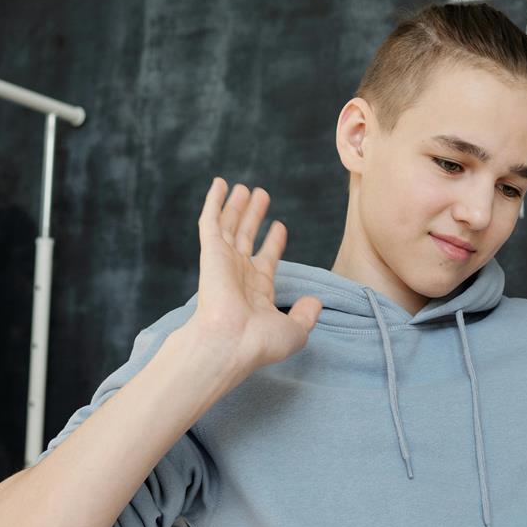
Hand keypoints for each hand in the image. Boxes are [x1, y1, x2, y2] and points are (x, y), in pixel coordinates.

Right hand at [187, 178, 321, 370]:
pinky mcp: (210, 252)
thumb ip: (307, 315)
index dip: (273, 243)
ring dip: (237, 206)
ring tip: (245, 187)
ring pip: (230, 226)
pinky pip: (210, 221)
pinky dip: (214, 202)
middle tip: (261, 195)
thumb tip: (316, 301)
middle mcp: (238, 275)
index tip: (280, 226)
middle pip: (247, 237)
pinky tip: (220, 183)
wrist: (231, 342)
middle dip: (254, 217)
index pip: (266, 260)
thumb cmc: (259, 343)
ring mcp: (223, 262)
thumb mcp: (296, 331)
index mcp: (257, 291)